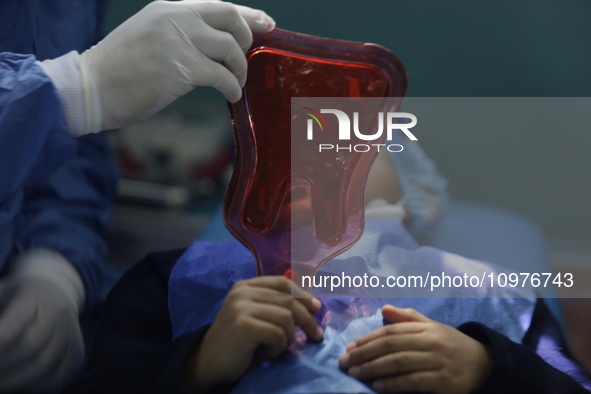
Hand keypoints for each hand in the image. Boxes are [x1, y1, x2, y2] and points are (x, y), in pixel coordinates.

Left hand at [0, 277, 84, 391]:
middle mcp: (59, 312)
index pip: (19, 318)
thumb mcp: (2, 292)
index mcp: (35, 295)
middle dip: (3, 365)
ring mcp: (71, 333)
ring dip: (14, 380)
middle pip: (31, 345)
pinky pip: (58, 377)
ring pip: (45, 364)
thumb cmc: (19, 298)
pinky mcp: (77, 352)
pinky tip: (17, 385)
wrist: (59, 294)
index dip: (3, 338)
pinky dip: (35, 386)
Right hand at [80, 0, 274, 132]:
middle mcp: (175, 19)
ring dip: (240, 69)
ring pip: (230, 50)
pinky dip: (232, 87)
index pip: (219, 5)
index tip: (267, 23)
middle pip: (230, 19)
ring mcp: (178, 42)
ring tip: (236, 83)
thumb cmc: (117, 69)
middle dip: (247, 41)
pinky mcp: (180, 69)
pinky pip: (222, 77)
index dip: (248, 15)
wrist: (91, 88)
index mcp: (168, 9)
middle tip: (245, 62)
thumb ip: (178, 34)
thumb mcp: (148, 35)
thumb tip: (212, 46)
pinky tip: (231, 95)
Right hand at [185, 276, 322, 391]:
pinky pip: (278, 333)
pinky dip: (280, 347)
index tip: (317, 308)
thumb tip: (313, 303)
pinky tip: (270, 353)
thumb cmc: (236, 339)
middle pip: (288, 300)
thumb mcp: (254, 314)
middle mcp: (242, 292)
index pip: (282, 283)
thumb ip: (274, 304)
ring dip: (289, 337)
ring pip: (286, 317)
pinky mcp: (244, 326)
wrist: (208, 361)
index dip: (303, 294)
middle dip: (307, 320)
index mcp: (245, 285)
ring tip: (280, 347)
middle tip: (316, 336)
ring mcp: (241, 308)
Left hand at [339, 305, 492, 393]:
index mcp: (425, 328)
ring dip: (373, 368)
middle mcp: (430, 342)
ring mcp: (437, 361)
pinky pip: (414, 382)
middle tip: (344, 362)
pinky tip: (377, 385)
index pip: (391, 331)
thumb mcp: (432, 327)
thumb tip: (384, 309)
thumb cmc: (452, 345)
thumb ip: (408, 318)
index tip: (349, 347)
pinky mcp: (443, 382)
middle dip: (364, 353)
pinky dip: (394, 384)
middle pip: (391, 345)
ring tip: (355, 373)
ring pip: (399, 362)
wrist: (485, 365)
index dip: (368, 338)